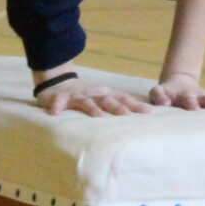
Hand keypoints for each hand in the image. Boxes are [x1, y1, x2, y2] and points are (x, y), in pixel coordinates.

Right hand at [37, 76, 151, 117]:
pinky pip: (59, 102)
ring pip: (86, 102)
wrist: (58, 86)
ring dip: (93, 109)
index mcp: (105, 94)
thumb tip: (142, 119)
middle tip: (127, 115)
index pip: (123, 98)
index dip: (135, 105)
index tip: (149, 113)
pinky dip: (58, 107)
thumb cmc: (86, 98)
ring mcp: (77, 96)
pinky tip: (56, 114)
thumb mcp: (103, 100)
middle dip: (117, 107)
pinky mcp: (60, 98)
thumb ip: (118, 107)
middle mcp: (93, 94)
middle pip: (107, 100)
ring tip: (99, 117)